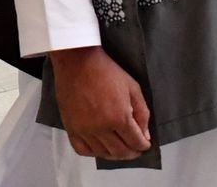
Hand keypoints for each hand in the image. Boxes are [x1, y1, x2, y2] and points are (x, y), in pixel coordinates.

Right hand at [50, 46, 150, 160]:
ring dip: (115, 154)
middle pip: (120, 152)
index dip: (143, 146)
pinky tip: (100, 146)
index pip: (135, 142)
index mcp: (119, 117)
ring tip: (120, 147)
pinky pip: (83, 150)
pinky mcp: (71, 128)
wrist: (78, 62)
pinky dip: (94, 152)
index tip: (145, 145)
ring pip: (103, 153)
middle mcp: (101, 128)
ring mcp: (84, 130)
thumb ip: (142, 113)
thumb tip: (145, 135)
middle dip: (132, 153)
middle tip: (136, 149)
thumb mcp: (132, 87)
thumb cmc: (106, 71)